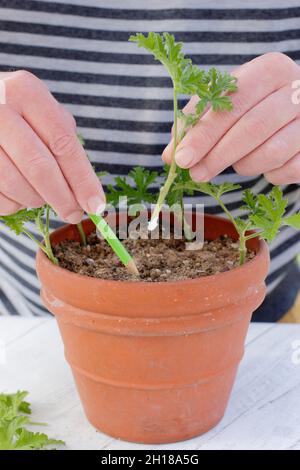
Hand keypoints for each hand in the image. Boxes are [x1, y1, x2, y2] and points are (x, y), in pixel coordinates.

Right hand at [0, 71, 104, 220]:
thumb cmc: (18, 113)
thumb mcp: (43, 113)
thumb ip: (65, 144)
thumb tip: (88, 195)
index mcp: (27, 92)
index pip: (63, 144)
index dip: (83, 180)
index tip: (96, 205)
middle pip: (40, 167)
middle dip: (63, 199)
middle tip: (74, 214)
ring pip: (16, 184)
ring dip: (36, 200)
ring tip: (41, 196)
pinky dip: (14, 203)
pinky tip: (18, 193)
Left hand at [163, 53, 299, 184]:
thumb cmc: (256, 108)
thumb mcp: (228, 103)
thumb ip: (198, 122)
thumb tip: (170, 155)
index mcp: (269, 70)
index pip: (231, 101)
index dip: (204, 132)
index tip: (180, 158)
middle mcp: (296, 90)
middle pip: (252, 127)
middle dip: (217, 155)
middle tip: (195, 174)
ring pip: (271, 152)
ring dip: (244, 165)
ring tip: (235, 163)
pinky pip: (288, 170)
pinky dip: (269, 175)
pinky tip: (264, 165)